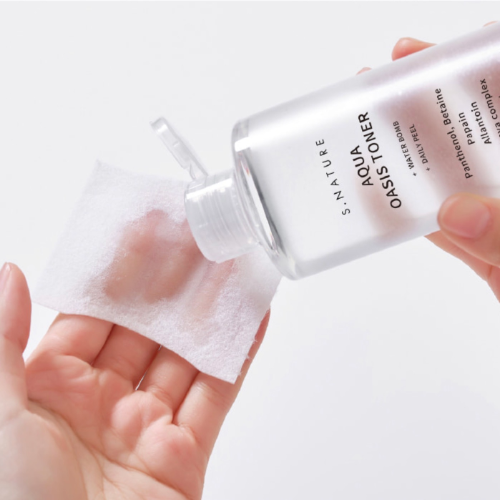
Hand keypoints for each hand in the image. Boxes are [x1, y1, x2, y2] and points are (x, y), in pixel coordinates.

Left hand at [0, 260, 268, 499]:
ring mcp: (144, 430)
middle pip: (145, 328)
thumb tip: (7, 275)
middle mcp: (99, 404)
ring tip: (233, 265)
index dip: (118, 272)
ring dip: (211, 310)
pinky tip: (251, 317)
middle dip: (173, 283)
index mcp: (48, 389)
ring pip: (186, 356)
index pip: (92, 313)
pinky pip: (216, 396)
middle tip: (196, 238)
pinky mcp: (183, 458)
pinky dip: (238, 356)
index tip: (142, 232)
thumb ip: (1, 342)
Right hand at [360, 25, 499, 301]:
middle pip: (484, 137)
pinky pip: (446, 229)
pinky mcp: (490, 254)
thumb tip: (458, 211)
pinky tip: (382, 200)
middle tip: (394, 81)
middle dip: (438, 107)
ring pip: (459, 179)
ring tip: (374, 132)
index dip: (490, 71)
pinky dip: (414, 217)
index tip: (451, 50)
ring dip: (415, 159)